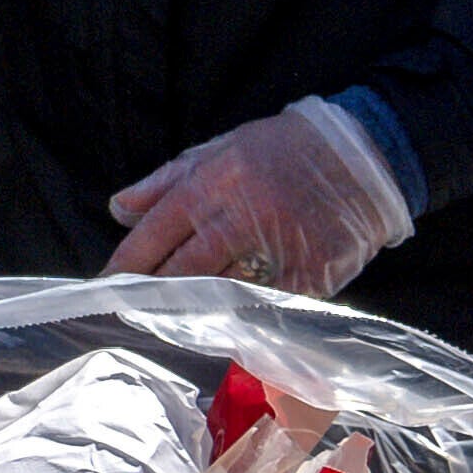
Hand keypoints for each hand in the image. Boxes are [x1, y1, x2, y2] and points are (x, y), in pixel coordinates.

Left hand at [109, 100, 419, 292]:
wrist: (366, 155)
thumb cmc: (284, 150)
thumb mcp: (221, 148)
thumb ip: (166, 181)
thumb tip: (118, 209)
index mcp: (215, 182)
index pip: (158, 229)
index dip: (128, 261)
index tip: (106, 282)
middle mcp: (243, 216)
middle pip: (185, 266)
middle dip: (152, 291)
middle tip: (128, 310)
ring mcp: (280, 247)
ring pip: (222, 289)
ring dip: (193, 306)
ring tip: (167, 320)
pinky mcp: (313, 274)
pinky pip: (267, 303)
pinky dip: (243, 313)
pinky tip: (222, 323)